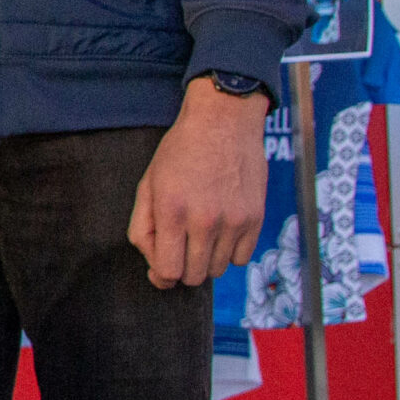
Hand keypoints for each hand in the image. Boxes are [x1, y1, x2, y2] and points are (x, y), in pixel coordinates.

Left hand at [129, 77, 267, 287]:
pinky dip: (230, 252)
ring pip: (219, 270)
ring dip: (206, 260)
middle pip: (194, 276)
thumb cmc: (180, 152)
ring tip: (200, 233)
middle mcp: (205, 220)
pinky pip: (242, 259)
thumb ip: (143, 228)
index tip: (161, 268)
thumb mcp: (148, 184)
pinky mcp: (256, 218)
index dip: (161, 275)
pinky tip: (221, 231)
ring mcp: (234, 221)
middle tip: (180, 248)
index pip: (169, 271)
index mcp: (172, 211)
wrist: (223, 122)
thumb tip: (155, 266)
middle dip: (183, 269)